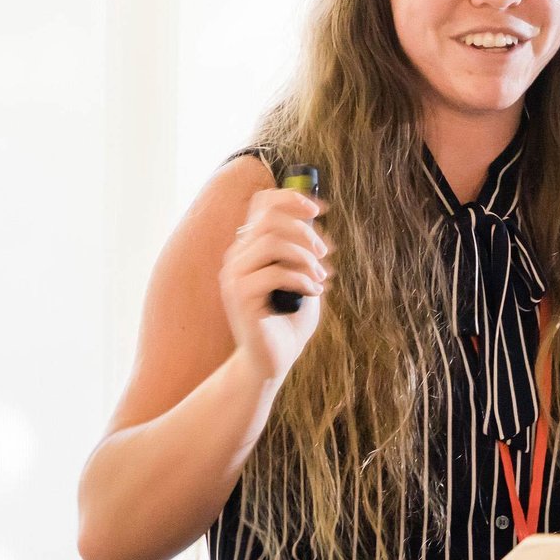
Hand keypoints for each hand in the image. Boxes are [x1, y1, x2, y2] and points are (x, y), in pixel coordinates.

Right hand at [220, 187, 330, 382]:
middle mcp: (237, 256)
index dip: (291, 198)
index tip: (319, 209)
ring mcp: (234, 275)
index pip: (262, 204)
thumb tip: (315, 218)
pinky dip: (302, 279)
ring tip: (321, 278)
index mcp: (250, 248)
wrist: (272, 361)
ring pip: (271, 242)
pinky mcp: (239, 295)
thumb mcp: (305, 278)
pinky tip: (314, 292)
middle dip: (306, 231)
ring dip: (306, 258)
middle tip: (326, 254)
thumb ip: (306, 251)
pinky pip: (275, 272)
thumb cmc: (290, 320)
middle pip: (270, 219)